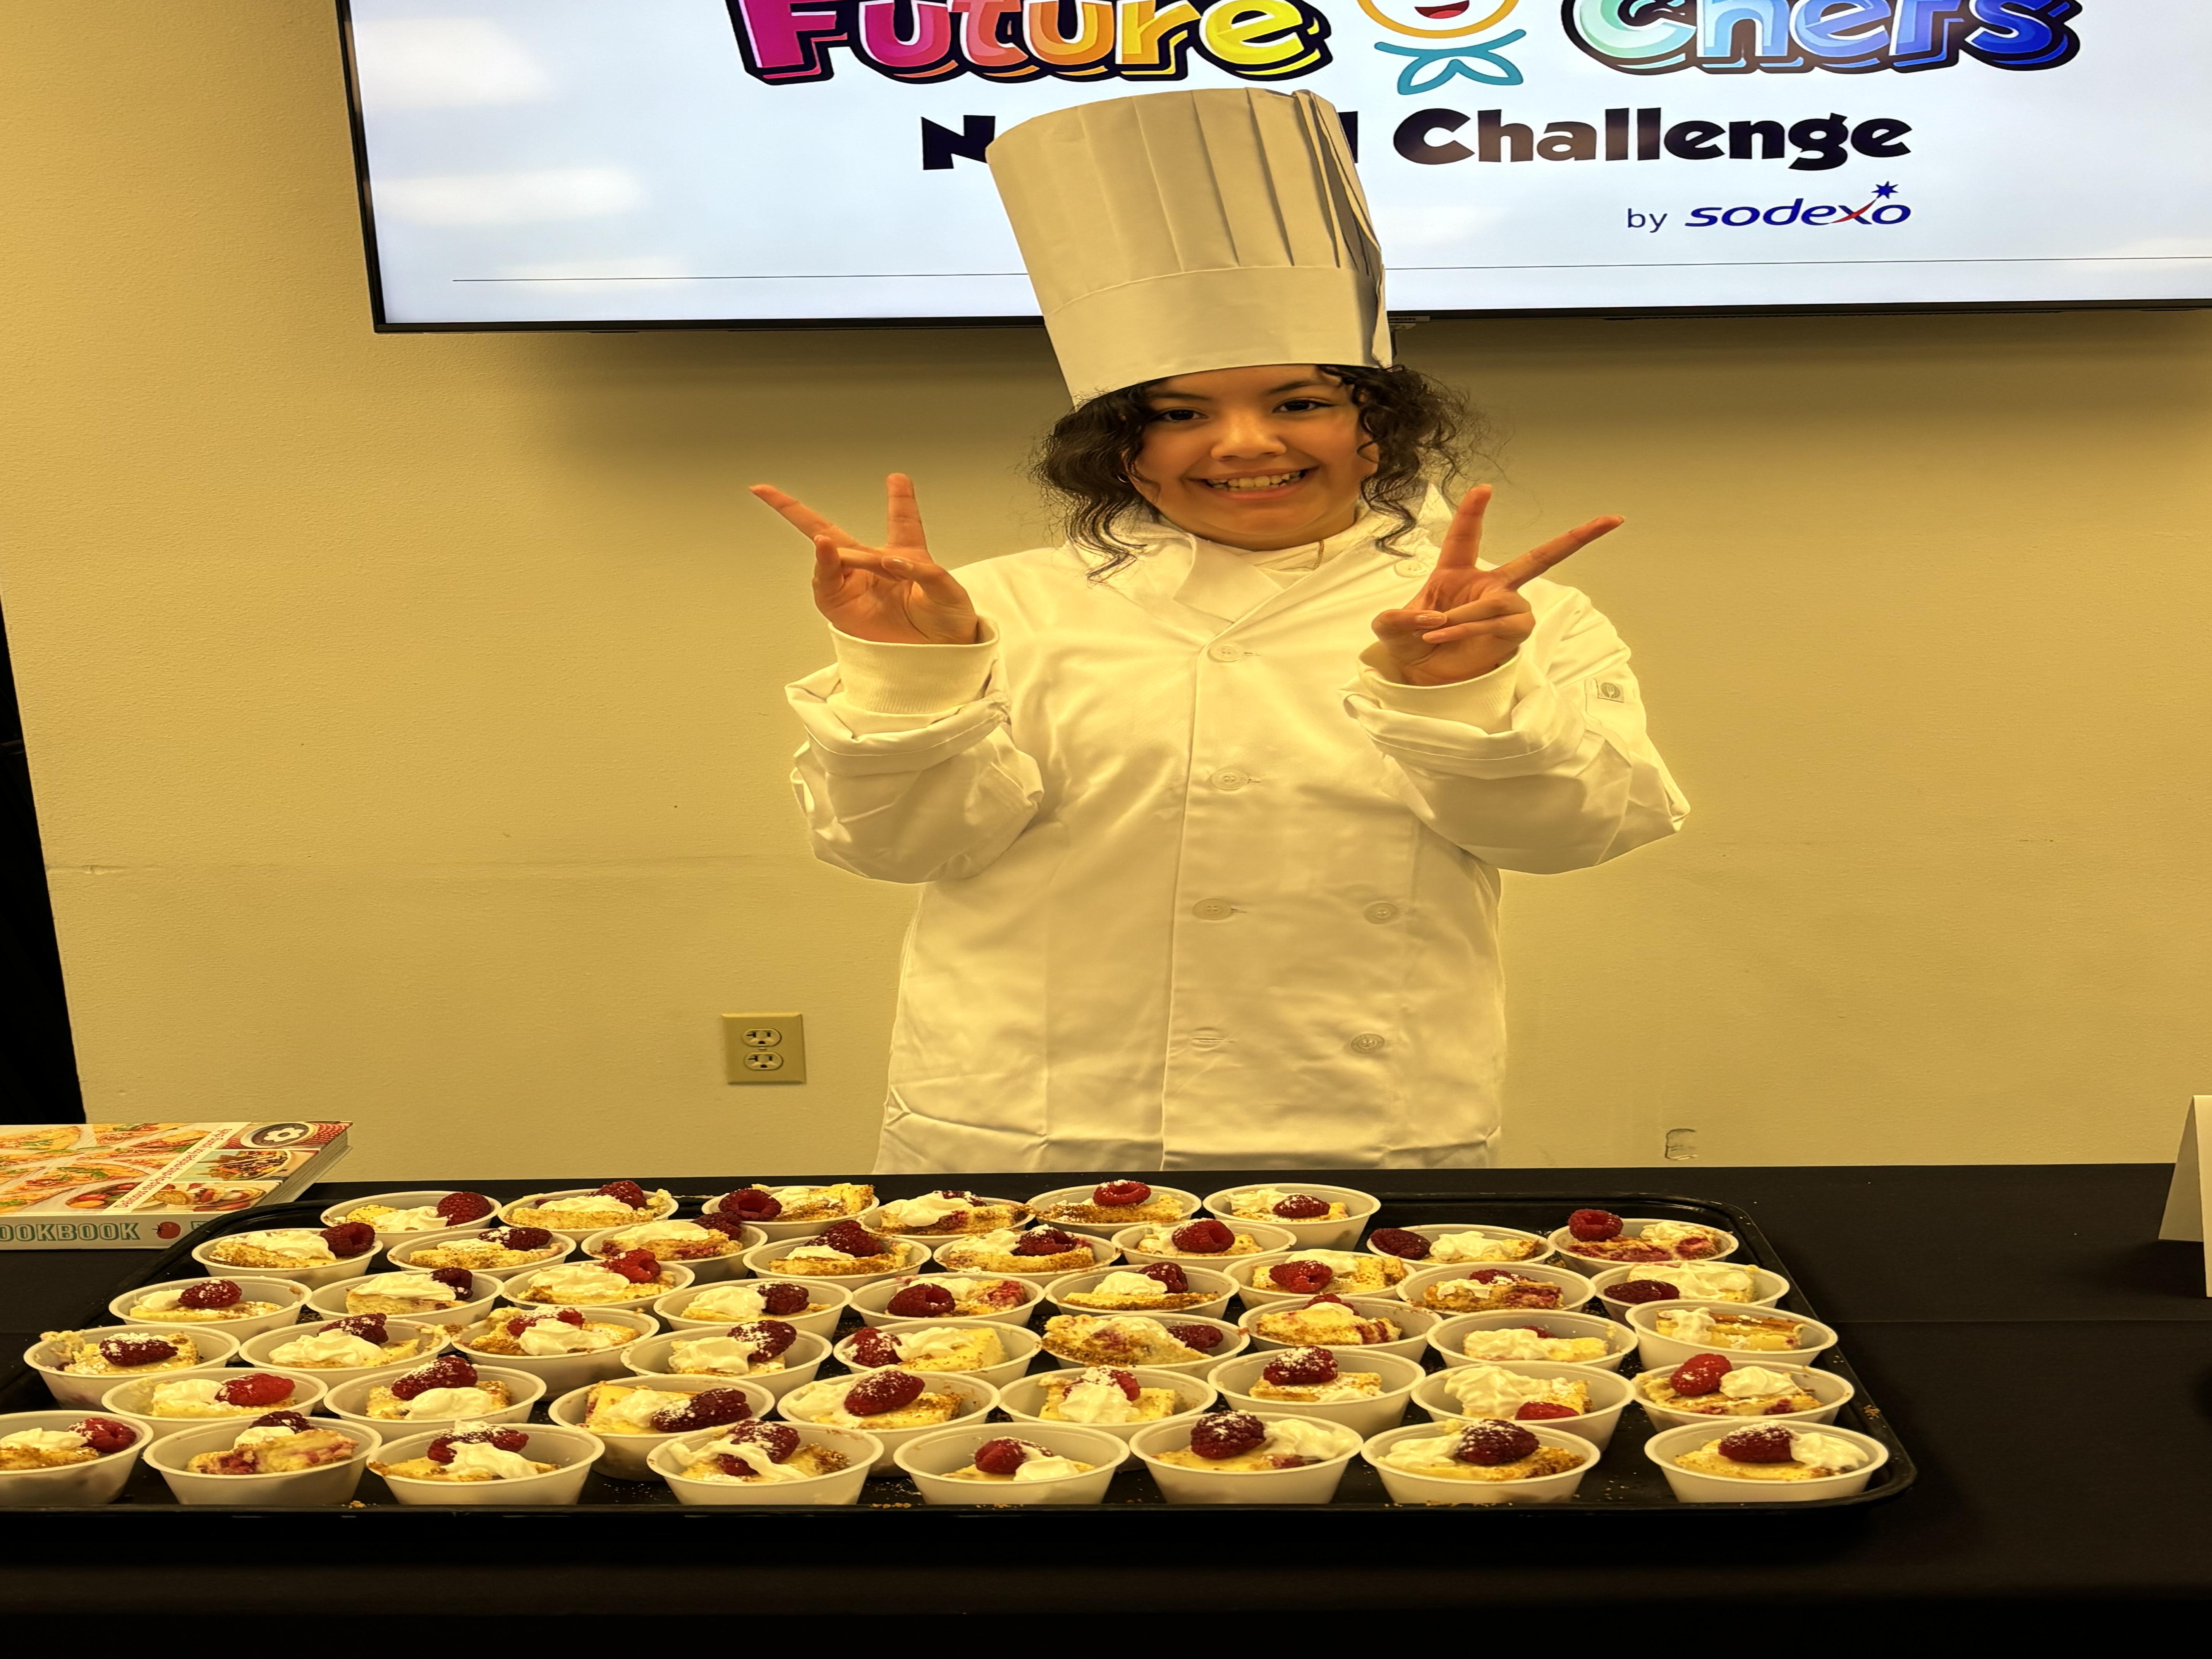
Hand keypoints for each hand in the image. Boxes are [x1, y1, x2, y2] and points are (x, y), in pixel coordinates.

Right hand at [750, 473, 979, 644]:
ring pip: (827, 554)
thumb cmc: (948, 623)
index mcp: (907, 555)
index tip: (896, 478)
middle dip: (793, 510)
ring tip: (827, 542)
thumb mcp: (946, 590)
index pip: (902, 519)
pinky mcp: (841, 606)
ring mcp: (854, 584)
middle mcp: (874, 566)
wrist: (940, 658)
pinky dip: (825, 563)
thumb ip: (922, 570)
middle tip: (766, 490)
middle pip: (831, 530)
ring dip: (827, 546)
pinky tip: (826, 549)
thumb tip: (888, 560)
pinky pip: (827, 581)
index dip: (899, 498)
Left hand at [1368, 486, 1623, 684]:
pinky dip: (1469, 629)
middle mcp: (1491, 586)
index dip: (1474, 512)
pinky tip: (1444, 634)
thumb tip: (1424, 618)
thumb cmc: (1413, 645)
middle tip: (1612, 519)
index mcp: (1458, 572)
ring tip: (1433, 630)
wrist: (1425, 681)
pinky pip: (1500, 624)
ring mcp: (1507, 609)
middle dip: (1577, 538)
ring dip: (1463, 616)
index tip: (1484, 488)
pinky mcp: (1514, 633)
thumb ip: (1394, 620)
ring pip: (1498, 602)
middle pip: (1539, 558)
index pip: (1467, 537)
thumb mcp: (1390, 631)